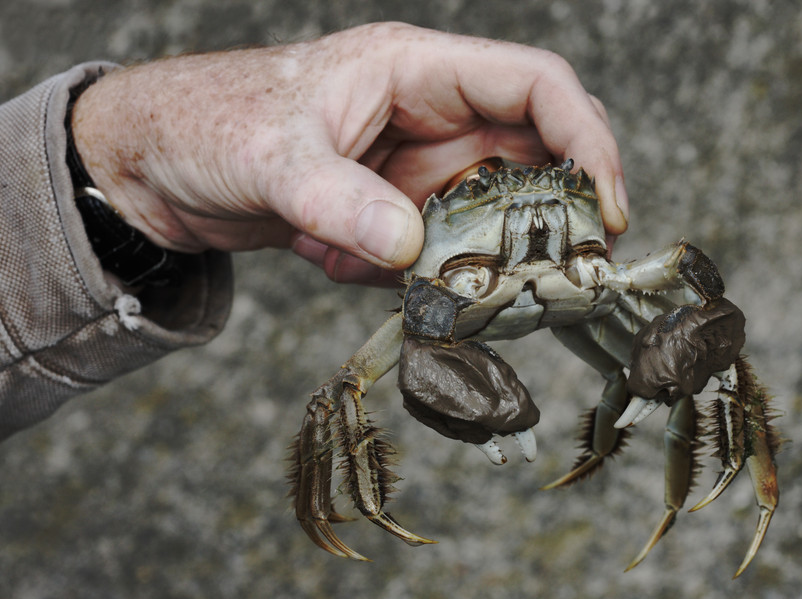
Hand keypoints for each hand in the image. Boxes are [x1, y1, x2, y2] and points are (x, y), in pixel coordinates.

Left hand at [71, 22, 628, 284]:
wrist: (152, 164)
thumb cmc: (207, 124)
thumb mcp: (273, 160)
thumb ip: (341, 203)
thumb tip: (409, 248)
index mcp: (415, 71)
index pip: (536, 87)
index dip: (588, 139)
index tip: (608, 208)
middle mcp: (429, 116)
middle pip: (533, 156)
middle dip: (553, 215)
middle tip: (562, 274)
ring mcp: (413, 168)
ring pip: (488, 214)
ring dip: (473, 260)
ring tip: (428, 285)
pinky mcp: (392, 212)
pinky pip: (437, 250)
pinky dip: (412, 277)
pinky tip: (342, 269)